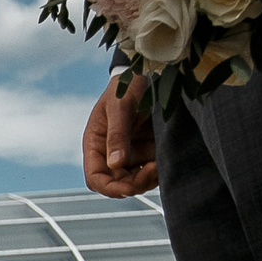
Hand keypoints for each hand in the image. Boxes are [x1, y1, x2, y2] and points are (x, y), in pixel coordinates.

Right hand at [83, 71, 157, 198]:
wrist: (150, 72)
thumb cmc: (128, 85)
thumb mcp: (120, 107)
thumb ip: (117, 135)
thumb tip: (115, 164)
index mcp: (96, 143)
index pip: (96, 178)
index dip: (109, 188)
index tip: (128, 188)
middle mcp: (111, 153)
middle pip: (118, 184)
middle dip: (135, 184)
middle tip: (152, 169)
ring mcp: (130, 153)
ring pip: (136, 180)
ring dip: (149, 179)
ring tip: (160, 161)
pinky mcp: (147, 150)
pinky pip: (151, 170)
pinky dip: (158, 170)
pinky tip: (165, 157)